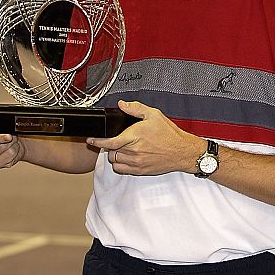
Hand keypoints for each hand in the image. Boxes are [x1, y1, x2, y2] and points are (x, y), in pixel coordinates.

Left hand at [86, 100, 200, 175]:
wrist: (182, 151)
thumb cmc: (170, 134)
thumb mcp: (154, 115)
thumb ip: (136, 108)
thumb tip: (122, 104)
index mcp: (135, 136)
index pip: (110, 142)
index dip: (97, 141)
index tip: (91, 139)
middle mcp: (134, 151)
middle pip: (111, 151)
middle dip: (110, 145)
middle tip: (116, 140)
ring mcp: (136, 162)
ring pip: (114, 161)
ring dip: (115, 155)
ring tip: (122, 148)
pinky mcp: (140, 170)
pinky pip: (121, 169)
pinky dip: (119, 164)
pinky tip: (126, 157)